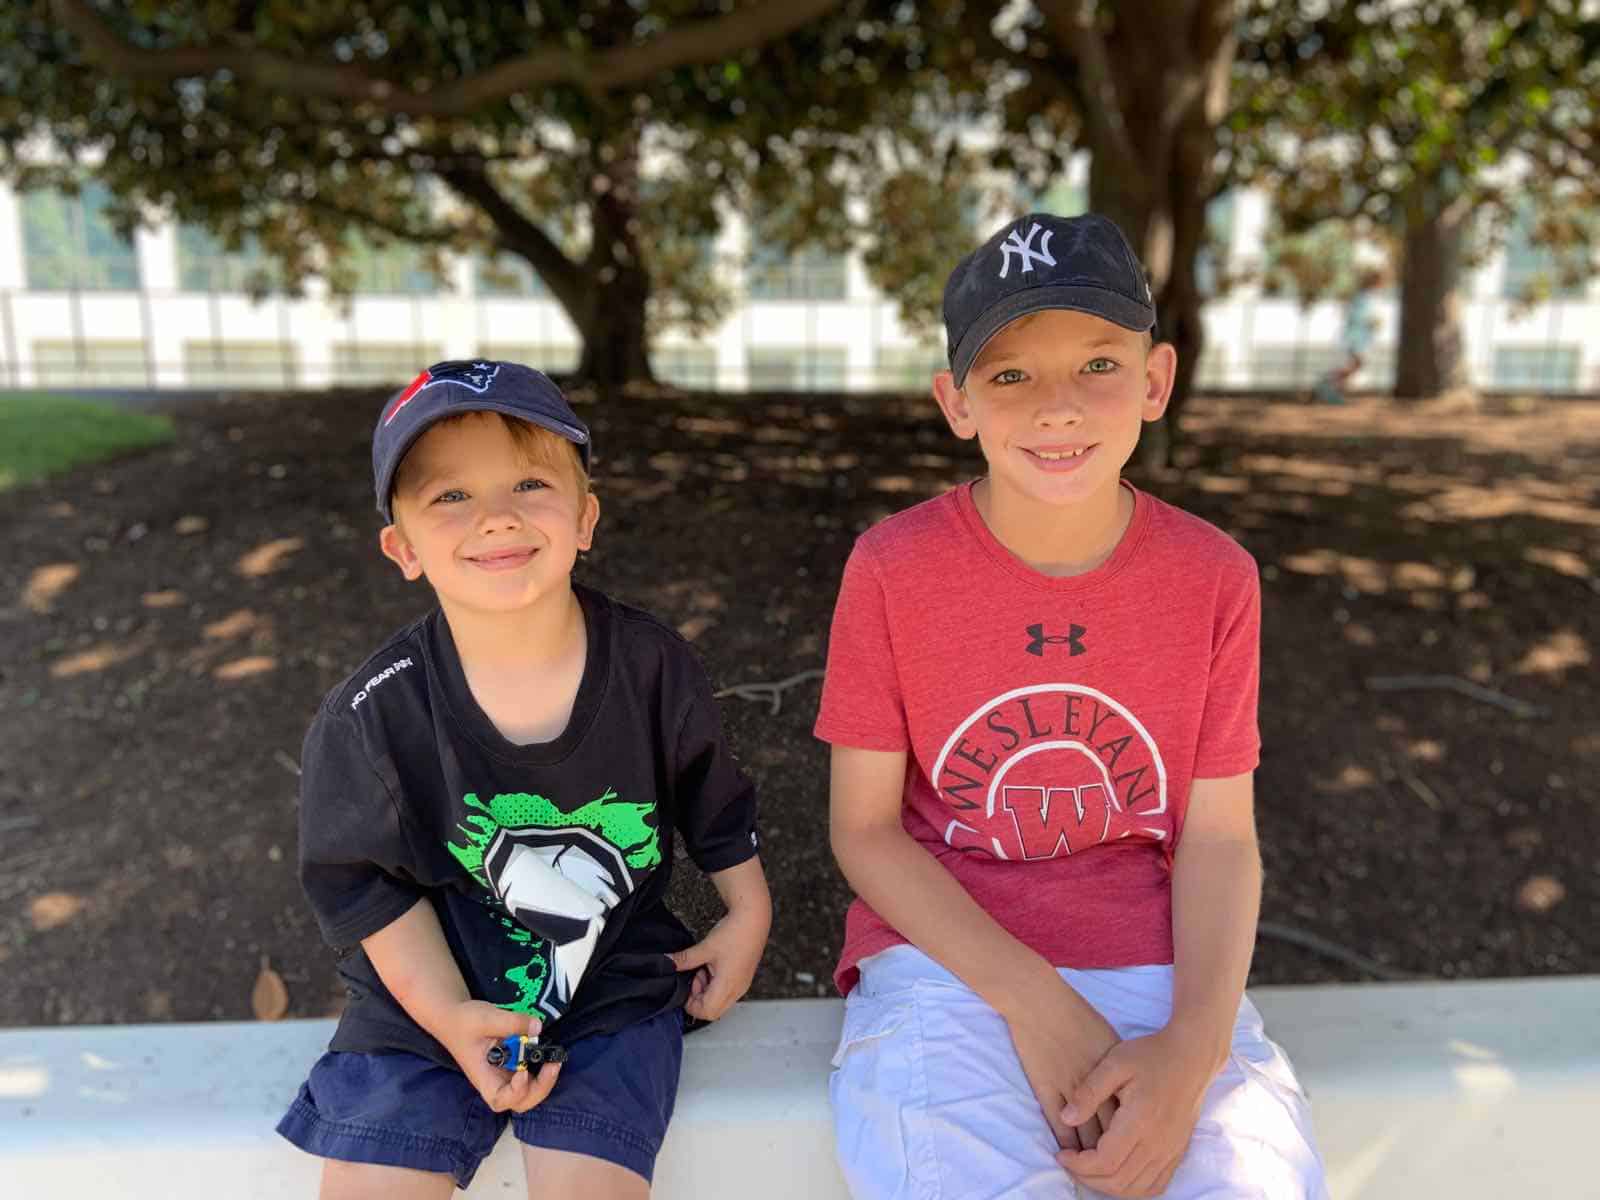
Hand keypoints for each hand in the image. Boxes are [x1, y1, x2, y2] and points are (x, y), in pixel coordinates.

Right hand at [433, 1000, 562, 1112]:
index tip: (523, 1070)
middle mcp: (496, 1080)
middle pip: (520, 1101)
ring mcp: (505, 1074)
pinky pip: (531, 1075)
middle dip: (540, 1088)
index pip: (500, 1099)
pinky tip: (548, 1052)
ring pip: (528, 1091)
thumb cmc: (464, 1022)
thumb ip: (512, 1022)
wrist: (455, 1017)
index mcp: (483, 1076)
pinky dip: (542, 1068)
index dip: (516, 1091)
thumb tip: (537, 1028)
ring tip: (554, 1060)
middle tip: (552, 1066)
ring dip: (545, 1080)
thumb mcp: (486, 1017)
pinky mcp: (513, 1064)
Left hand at [668, 904, 767, 1021]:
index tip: (686, 986)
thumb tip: (667, 964)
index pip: (707, 1012)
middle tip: (695, 977)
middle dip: (698, 998)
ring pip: (719, 1002)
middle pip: (713, 1011)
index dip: (691, 1004)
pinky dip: (715, 985)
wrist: (754, 919)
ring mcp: (742, 986)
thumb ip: (684, 960)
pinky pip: (726, 993)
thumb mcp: (705, 948)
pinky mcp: (743, 979)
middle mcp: (737, 990)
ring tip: (704, 968)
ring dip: (706, 991)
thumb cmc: (734, 933)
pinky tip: (712, 967)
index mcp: (728, 985)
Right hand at [1001, 973, 1121, 1153]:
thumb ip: (1118, 1068)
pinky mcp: (1047, 1090)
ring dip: (1090, 1155)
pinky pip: (1060, 1126)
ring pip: (1086, 1134)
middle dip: (1116, 1153)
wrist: (1040, 1000)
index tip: (1136, 1150)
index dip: (1133, 1135)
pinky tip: (1068, 1154)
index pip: (1129, 1114)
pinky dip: (1066, 1144)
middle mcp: (1098, 1084)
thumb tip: (1128, 1091)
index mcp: (1116, 1072)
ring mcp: (1071, 1088)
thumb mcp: (1107, 1038)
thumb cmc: (1074, 1014)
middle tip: (1117, 1169)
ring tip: (1093, 1169)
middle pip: (1112, 1130)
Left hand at [1056, 1027, 1216, 1196]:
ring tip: (1087, 1168)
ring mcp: (1170, 1151)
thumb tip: (1066, 1118)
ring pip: (1136, 1189)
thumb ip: (1089, 1092)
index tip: (1062, 1153)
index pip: (1105, 1162)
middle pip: (1118, 1181)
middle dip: (1087, 1178)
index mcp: (1140, 1121)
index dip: (1078, 1165)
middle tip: (1069, 1162)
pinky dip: (1131, 1188)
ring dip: (1107, 1186)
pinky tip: (1115, 1173)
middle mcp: (1158, 1143)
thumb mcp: (1114, 1063)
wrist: (1190, 1057)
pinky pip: (1155, 1186)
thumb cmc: (1150, 1055)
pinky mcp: (1177, 1153)